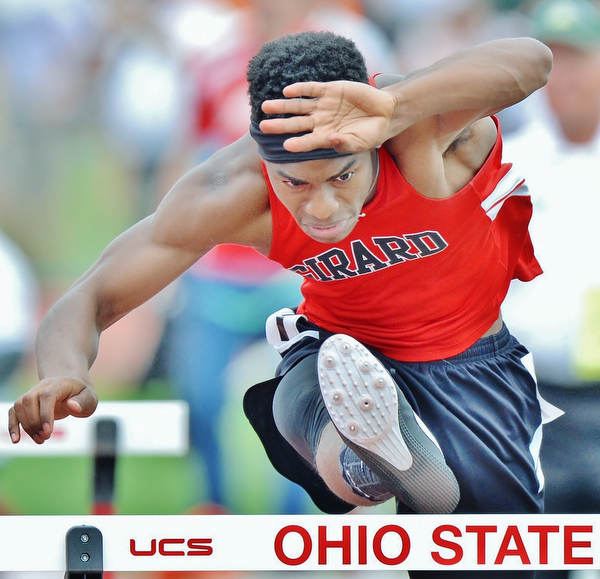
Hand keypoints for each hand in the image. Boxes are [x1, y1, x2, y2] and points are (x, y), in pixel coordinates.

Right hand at [8, 377, 97, 443]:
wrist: (72, 388)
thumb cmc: (82, 395)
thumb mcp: (90, 398)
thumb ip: (83, 402)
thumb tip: (71, 406)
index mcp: (60, 383)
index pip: (47, 396)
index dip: (45, 414)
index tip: (48, 432)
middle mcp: (43, 385)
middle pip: (29, 400)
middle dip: (35, 422)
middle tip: (45, 437)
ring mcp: (32, 392)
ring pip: (20, 406)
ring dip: (26, 426)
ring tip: (40, 440)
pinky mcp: (26, 402)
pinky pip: (13, 411)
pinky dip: (12, 425)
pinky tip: (16, 440)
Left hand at [259, 80, 395, 153]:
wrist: (385, 113)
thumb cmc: (371, 133)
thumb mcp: (359, 143)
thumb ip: (344, 143)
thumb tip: (329, 139)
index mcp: (325, 137)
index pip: (307, 142)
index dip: (297, 144)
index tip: (285, 146)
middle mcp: (320, 122)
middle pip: (295, 124)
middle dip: (279, 125)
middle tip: (262, 127)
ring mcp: (323, 105)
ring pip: (298, 106)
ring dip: (282, 106)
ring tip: (265, 107)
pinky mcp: (330, 90)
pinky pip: (311, 89)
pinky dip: (300, 89)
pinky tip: (287, 91)